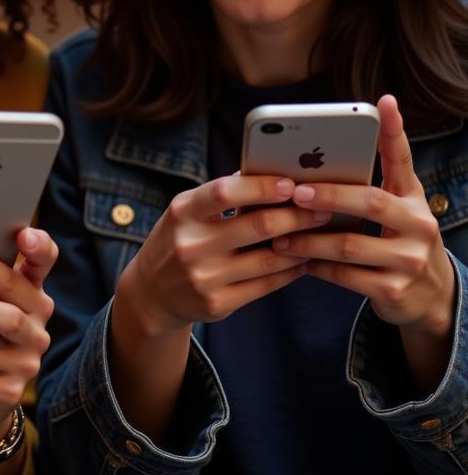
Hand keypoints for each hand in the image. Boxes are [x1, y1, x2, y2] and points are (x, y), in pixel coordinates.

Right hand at [118, 174, 323, 338]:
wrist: (152, 292)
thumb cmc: (178, 239)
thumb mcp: (187, 212)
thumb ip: (221, 195)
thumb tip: (269, 170)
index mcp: (182, 212)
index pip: (224, 192)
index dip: (262, 187)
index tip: (292, 183)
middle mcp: (190, 245)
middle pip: (257, 226)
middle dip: (296, 215)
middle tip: (322, 208)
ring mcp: (203, 277)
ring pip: (268, 258)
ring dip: (302, 244)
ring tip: (321, 232)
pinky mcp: (217, 303)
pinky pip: (266, 285)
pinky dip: (291, 271)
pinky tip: (305, 260)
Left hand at [271, 95, 454, 386]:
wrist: (430, 298)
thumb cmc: (397, 240)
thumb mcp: (395, 209)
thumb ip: (365, 185)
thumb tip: (314, 158)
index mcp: (413, 199)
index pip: (403, 159)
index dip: (394, 131)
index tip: (383, 103)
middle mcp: (419, 225)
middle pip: (370, 202)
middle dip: (328, 195)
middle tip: (294, 191)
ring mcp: (409, 260)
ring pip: (349, 244)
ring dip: (308, 239)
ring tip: (278, 234)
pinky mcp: (394, 290)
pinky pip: (344, 276)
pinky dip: (315, 267)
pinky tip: (296, 261)